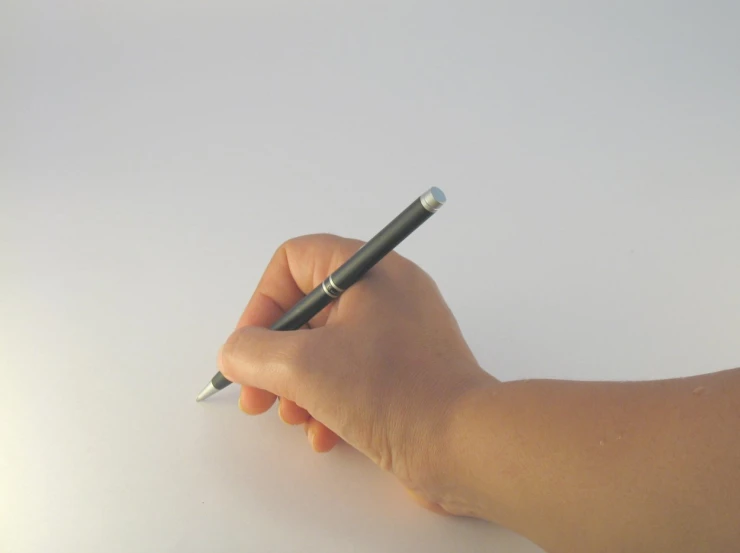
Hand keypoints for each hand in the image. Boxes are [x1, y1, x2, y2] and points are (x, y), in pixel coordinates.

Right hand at [219, 234, 495, 511]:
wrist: (467, 446)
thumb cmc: (392, 393)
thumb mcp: (305, 367)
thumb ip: (253, 352)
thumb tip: (236, 351)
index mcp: (370, 271)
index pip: (295, 260)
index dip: (263, 301)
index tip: (250, 347)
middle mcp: (387, 293)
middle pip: (307, 310)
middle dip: (274, 357)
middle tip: (256, 396)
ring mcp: (400, 334)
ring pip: (326, 348)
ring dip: (298, 387)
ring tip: (293, 420)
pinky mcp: (407, 372)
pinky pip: (353, 375)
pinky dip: (329, 402)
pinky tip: (324, 436)